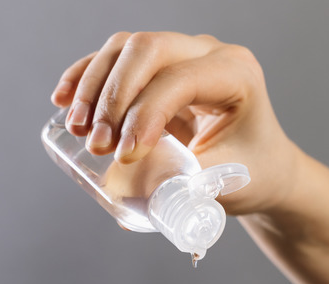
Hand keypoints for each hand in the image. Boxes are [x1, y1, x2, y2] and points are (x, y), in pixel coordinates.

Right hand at [51, 32, 299, 215]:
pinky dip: (87, 77)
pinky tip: (64, 102)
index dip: (144, 114)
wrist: (264, 170)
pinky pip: (114, 60)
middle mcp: (210, 54)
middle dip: (113, 96)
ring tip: (79, 130)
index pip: (180, 80)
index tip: (125, 157)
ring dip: (94, 87)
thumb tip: (124, 188)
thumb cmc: (255, 174)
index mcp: (236, 75)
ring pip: (125, 49)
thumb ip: (183, 183)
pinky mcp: (158, 69)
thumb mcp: (229, 183)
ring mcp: (182, 54)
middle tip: (96, 143)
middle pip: (147, 49)